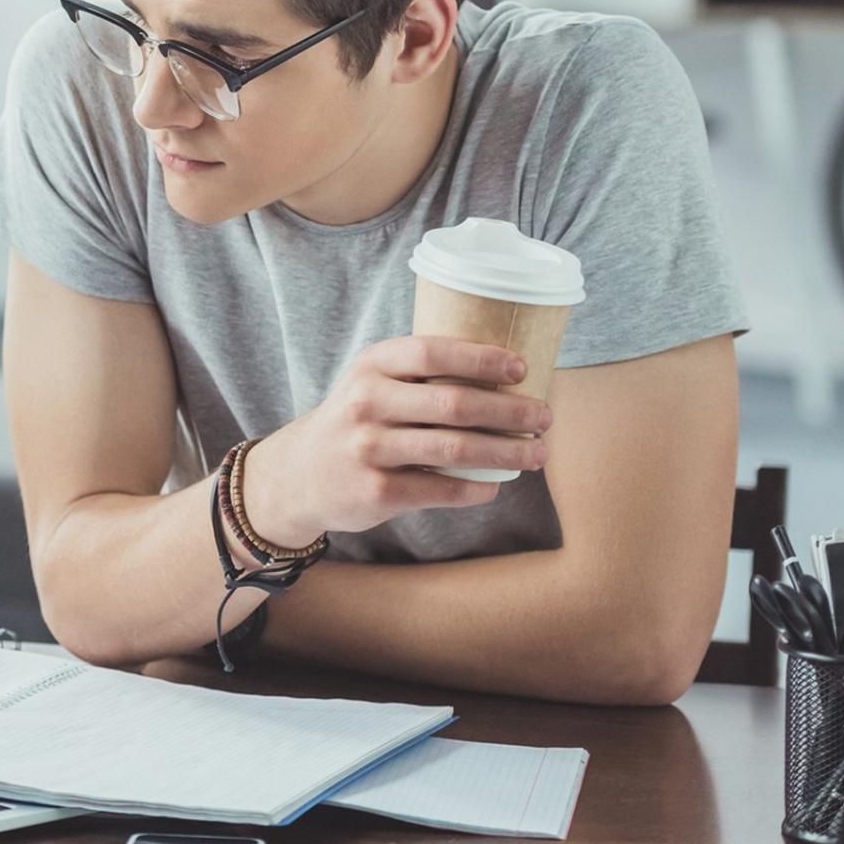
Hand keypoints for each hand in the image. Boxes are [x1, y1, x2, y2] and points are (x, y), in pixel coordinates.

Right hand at [241, 336, 553, 540]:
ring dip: (507, 452)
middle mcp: (366, 403)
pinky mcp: (375, 491)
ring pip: (455, 450)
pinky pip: (441, 489)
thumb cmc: (356, 422)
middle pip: (455, 404)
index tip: (522, 368)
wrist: (299, 474)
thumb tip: (505, 374)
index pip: (433, 352)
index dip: (482, 358)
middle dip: (511, 411)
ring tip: (537, 453)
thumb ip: (420, 374)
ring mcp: (369, 448)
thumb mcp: (372, 382)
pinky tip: (497, 483)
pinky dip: (478, 488)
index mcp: (371, 366)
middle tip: (544, 416)